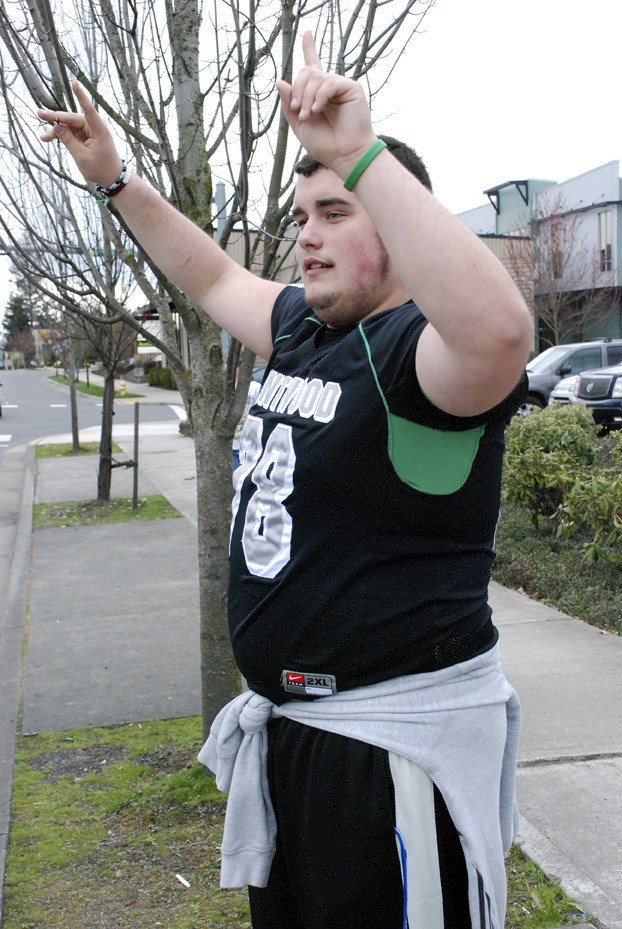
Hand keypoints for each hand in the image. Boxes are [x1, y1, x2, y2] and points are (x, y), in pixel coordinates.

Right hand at [38, 82, 123, 187]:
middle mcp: (95, 127)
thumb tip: (57, 127)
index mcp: (99, 130)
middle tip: (39, 114)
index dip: (81, 96)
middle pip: (72, 118)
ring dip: (57, 131)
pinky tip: (49, 138)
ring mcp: (90, 131)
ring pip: (69, 126)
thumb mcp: (82, 157)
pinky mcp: (86, 136)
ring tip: (43, 137)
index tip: (75, 83)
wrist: (112, 178)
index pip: (88, 110)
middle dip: (56, 119)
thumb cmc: (101, 169)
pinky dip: (62, 136)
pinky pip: (71, 132)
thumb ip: (69, 141)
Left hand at [276, 32, 376, 177]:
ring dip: (306, 97)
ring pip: (315, 77)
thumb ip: (288, 104)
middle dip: (297, 91)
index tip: (307, 33)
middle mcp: (329, 86)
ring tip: (308, 116)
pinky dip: (319, 97)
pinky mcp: (351, 88)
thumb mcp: (298, 124)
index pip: (312, 65)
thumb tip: (280, 81)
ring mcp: (340, 86)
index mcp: (317, 93)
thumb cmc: (324, 144)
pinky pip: (328, 83)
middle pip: (306, 72)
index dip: (309, 48)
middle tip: (298, 112)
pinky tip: (317, 110)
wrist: (343, 155)